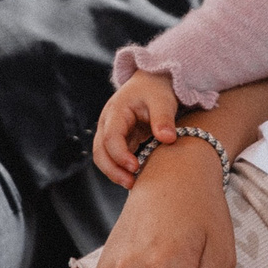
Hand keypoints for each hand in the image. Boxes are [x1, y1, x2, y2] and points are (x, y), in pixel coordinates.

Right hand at [93, 69, 184, 188]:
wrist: (152, 82)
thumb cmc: (157, 90)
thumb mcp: (163, 100)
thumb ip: (164, 119)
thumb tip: (168, 139)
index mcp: (116, 111)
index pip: (110, 137)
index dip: (120, 155)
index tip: (135, 167)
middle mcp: (108, 123)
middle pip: (100, 151)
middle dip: (112, 170)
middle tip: (131, 183)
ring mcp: (110, 132)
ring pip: (103, 157)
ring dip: (114, 172)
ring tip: (133, 185)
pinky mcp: (118, 140)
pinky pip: (113, 158)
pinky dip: (120, 169)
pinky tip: (135, 179)